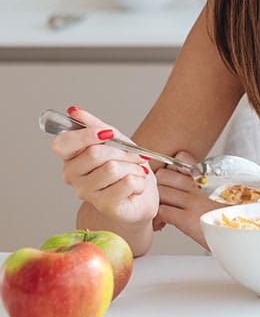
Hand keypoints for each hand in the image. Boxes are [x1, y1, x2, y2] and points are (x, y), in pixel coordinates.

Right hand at [51, 107, 158, 224]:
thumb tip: (74, 111)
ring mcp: (85, 192)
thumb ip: (94, 124)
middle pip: (95, 153)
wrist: (141, 194)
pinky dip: (139, 181)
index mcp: (71, 157)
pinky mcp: (103, 205)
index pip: (62, 143)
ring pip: (112, 168)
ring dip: (134, 167)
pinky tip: (136, 185)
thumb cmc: (125, 165)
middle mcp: (72, 175)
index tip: (109, 133)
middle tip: (136, 156)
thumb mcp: (114, 139)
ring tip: (136, 171)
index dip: (86, 135)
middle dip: (123, 152)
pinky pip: (126, 183)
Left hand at [155, 151, 219, 248]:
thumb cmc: (225, 221)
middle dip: (156, 186)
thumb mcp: (214, 199)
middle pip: (164, 174)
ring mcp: (193, 203)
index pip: (182, 159)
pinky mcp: (188, 220)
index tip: (168, 178)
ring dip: (156, 201)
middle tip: (158, 198)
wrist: (239, 234)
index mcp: (204, 181)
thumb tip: (179, 189)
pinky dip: (157, 218)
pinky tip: (162, 224)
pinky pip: (163, 211)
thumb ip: (198, 192)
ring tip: (158, 211)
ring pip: (161, 191)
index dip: (170, 167)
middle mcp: (197, 188)